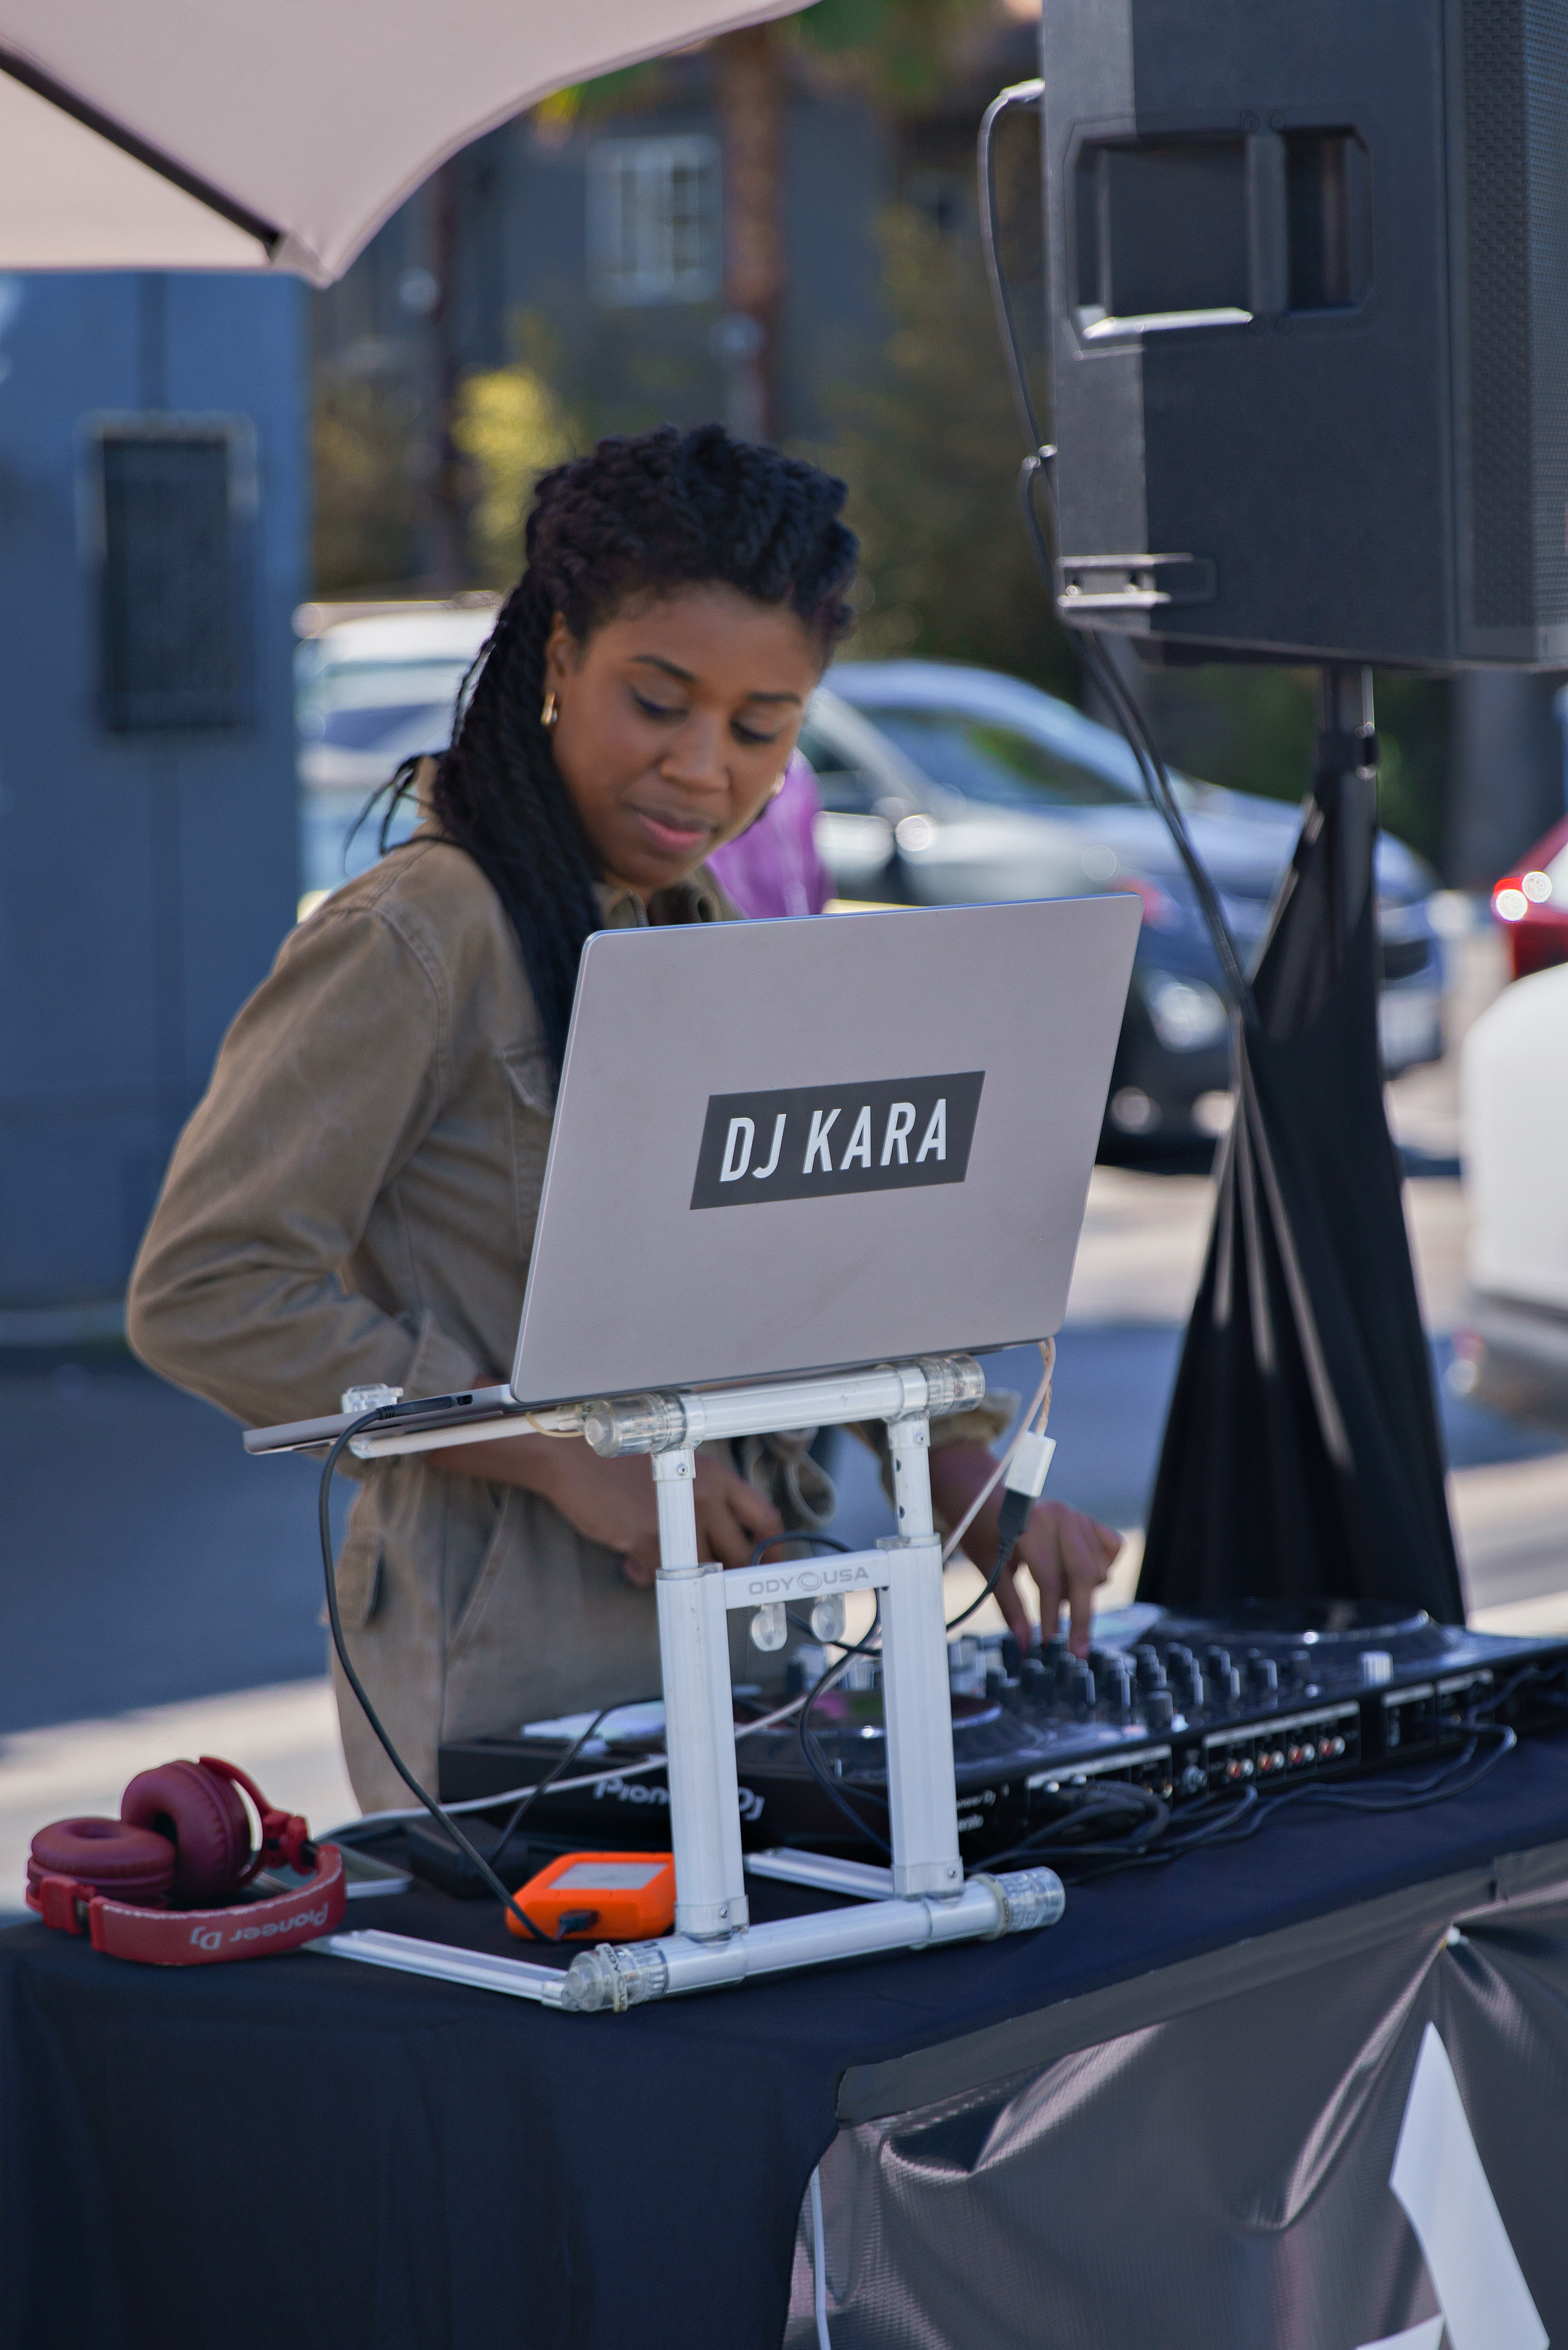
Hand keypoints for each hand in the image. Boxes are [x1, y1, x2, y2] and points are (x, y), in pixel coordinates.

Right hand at [430, 1431, 782, 1586]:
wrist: (573, 1452)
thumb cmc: (621, 1457)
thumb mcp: (676, 1465)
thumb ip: (699, 1496)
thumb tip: (708, 1538)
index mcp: (716, 1474)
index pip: (765, 1516)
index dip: (772, 1548)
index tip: (767, 1565)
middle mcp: (706, 1496)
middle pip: (741, 1553)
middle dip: (729, 1574)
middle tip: (711, 1581)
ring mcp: (680, 1517)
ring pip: (702, 1568)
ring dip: (683, 1574)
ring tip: (652, 1559)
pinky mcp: (650, 1537)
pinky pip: (662, 1574)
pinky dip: (646, 1574)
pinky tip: (629, 1559)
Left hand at [928, 1441, 1121, 1657]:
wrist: (985, 1500)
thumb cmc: (984, 1534)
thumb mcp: (990, 1569)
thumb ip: (1011, 1607)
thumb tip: (1024, 1644)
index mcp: (1033, 1525)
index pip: (1050, 1580)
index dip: (1052, 1617)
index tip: (1050, 1646)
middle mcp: (1062, 1517)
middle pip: (1084, 1576)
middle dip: (1080, 1618)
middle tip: (1076, 1650)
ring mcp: (1079, 1516)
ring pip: (1099, 1569)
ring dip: (1081, 1592)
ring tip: (1055, 1593)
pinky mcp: (1089, 1520)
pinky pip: (1112, 1550)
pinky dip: (1101, 1568)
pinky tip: (1078, 1575)